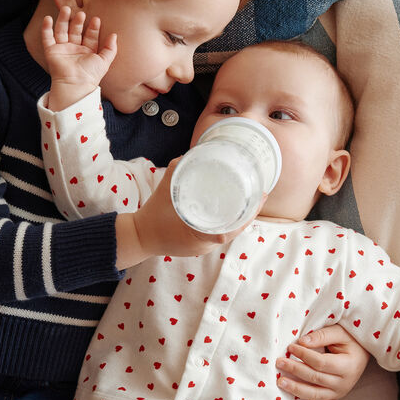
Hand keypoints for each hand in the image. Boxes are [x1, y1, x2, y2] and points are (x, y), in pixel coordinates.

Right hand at [42, 8, 117, 109]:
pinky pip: (47, 38)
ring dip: (63, 20)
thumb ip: (110, 48)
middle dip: (78, 22)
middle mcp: (74, 50)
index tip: (96, 19)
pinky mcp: (51, 52)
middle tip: (81, 13)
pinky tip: (48, 18)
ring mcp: (62, 50)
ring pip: (61, 31)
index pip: (90, 37)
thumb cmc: (91, 75)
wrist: (76, 84)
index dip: (93, 28)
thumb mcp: (105, 61)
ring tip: (66, 9)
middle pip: (75, 31)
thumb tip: (114, 35)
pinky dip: (46, 28)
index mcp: (87, 53)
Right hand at [117, 161, 256, 267]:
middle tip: (261, 194)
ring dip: (242, 218)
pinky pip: (220, 234)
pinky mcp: (199, 245)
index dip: (247, 216)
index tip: (259, 199)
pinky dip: (230, 223)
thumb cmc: (152, 215)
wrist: (138, 236)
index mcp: (197, 236)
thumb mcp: (166, 188)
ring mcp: (202, 247)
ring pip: (229, 233)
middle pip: (234, 232)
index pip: (228, 232)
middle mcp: (203, 245)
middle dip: (250, 214)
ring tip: (254, 199)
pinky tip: (236, 211)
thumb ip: (178, 168)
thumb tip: (194, 152)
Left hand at [276, 325, 369, 399]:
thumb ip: (322, 336)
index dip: (304, 355)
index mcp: (348, 366)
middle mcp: (344, 383)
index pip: (321, 363)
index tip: (291, 347)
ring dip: (296, 389)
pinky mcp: (333, 399)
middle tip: (280, 362)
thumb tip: (302, 342)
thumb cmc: (350, 341)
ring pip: (315, 394)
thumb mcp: (339, 333)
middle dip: (295, 370)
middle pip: (315, 378)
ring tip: (281, 382)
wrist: (361, 354)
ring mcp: (339, 393)